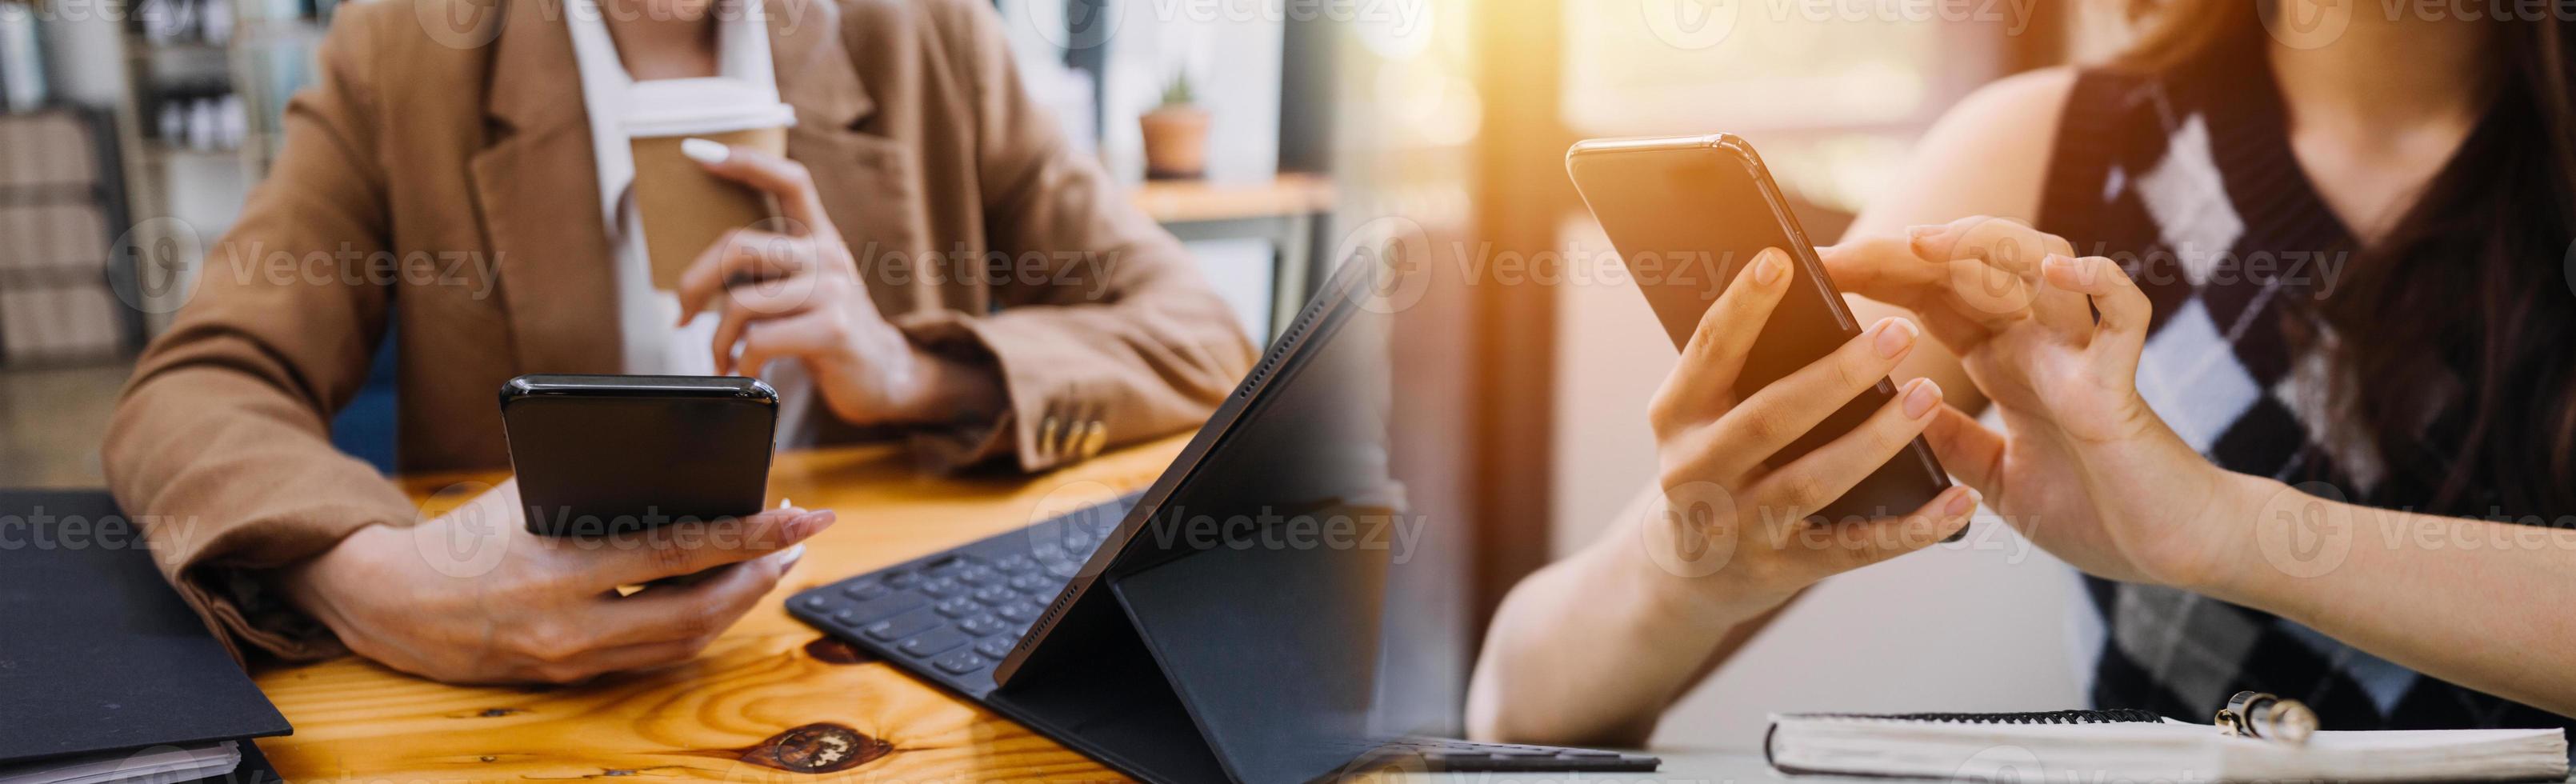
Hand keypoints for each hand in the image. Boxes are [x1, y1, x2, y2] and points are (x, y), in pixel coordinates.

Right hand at [278, 479, 835, 683]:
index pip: (676, 551)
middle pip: (696, 612)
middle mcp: (570, 624)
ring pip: (683, 641)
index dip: (747, 535)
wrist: (391, 603)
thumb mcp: (527, 492)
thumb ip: (598, 486)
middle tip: (802, 540)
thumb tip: (684, 466)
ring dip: (739, 603)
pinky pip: (655, 656)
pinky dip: (699, 625)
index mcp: (557, 568)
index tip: (799, 515)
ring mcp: (572, 660)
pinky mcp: (571, 677)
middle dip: (760, 576)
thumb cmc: (465, 534)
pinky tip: (725, 595)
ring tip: (775, 564)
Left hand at [675, 140, 1002, 426]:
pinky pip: (761, 339)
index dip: (746, 162)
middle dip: (695, 283)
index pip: (789, 181)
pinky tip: (747, 372)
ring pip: (742, 301)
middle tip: (683, 314)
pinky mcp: (833, 329)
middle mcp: (828, 255)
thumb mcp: (806, 286)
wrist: (882, 375)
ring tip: (722, 358)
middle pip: (739, 246)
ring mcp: (833, 291)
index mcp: (820, 237)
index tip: (699, 153)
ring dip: (718, 339)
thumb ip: (769, 267)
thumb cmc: (826, 330)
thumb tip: (698, 275)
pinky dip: (742, 362)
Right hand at [1634, 247, 1978, 623]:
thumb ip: (1741, 369)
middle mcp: (1696, 472)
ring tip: (1930, 396)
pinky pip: (1856, 548)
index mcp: (1676, 415)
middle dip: (1836, 374)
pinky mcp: (1783, 569)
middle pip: (1770, 419)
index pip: (1709, 351)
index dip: (1743, 307)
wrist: (1684, 574)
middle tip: (1900, 331)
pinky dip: (1913, 527)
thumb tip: (1810, 299)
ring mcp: (1739, 527)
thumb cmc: (1714, 463)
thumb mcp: (1701, 415)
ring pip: (1813, 481)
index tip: (1781, 260)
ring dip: (1876, 439)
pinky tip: (1960, 501)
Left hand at [1831, 217, 2242, 588]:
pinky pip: (2123, 314)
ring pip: (2043, 265)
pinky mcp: (2122, 383)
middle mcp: (2041, 344)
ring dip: (1985, 246)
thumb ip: (1946, 438)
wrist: (2172, 554)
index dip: (1880, 275)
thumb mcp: (1991, 476)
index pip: (1933, 296)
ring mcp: (2083, 355)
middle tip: (1842, 253)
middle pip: (1972, 268)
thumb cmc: (2095, 512)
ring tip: (1925, 245)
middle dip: (1905, 253)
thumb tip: (1880, 407)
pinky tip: (2056, 272)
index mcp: (2006, 362)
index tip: (1821, 270)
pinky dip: (2096, 283)